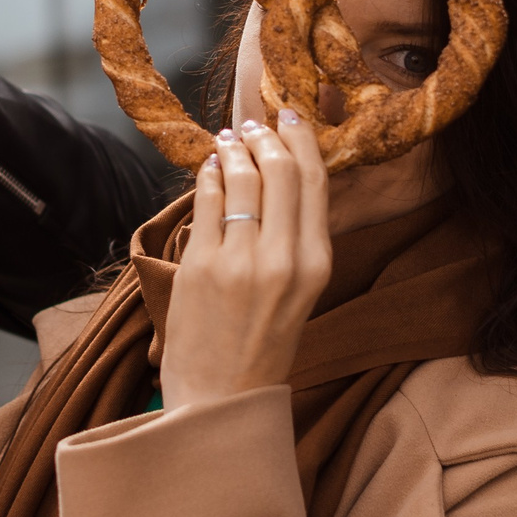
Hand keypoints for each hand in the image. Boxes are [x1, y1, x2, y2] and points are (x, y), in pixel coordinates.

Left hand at [158, 111, 331, 411]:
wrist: (220, 400)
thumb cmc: (260, 348)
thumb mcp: (298, 295)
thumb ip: (294, 240)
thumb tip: (283, 175)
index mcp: (316, 267)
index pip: (316, 182)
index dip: (302, 140)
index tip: (290, 116)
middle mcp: (284, 260)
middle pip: (282, 170)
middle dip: (266, 135)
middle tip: (255, 122)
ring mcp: (240, 261)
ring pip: (243, 178)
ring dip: (235, 148)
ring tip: (229, 140)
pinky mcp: (200, 265)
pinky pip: (208, 201)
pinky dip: (209, 175)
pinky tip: (210, 168)